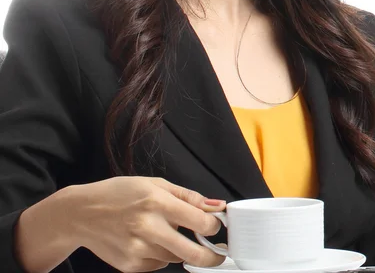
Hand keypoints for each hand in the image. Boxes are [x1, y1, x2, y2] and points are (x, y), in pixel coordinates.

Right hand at [72, 176, 226, 271]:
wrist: (82, 214)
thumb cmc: (120, 194)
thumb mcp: (155, 184)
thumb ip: (188, 196)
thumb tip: (216, 206)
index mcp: (157, 202)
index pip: (199, 221)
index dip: (214, 226)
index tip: (217, 226)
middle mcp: (148, 227)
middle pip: (193, 252)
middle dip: (212, 256)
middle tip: (217, 253)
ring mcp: (138, 250)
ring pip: (176, 258)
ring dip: (181, 249)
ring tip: (165, 232)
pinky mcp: (130, 266)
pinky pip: (159, 264)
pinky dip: (161, 255)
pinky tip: (148, 240)